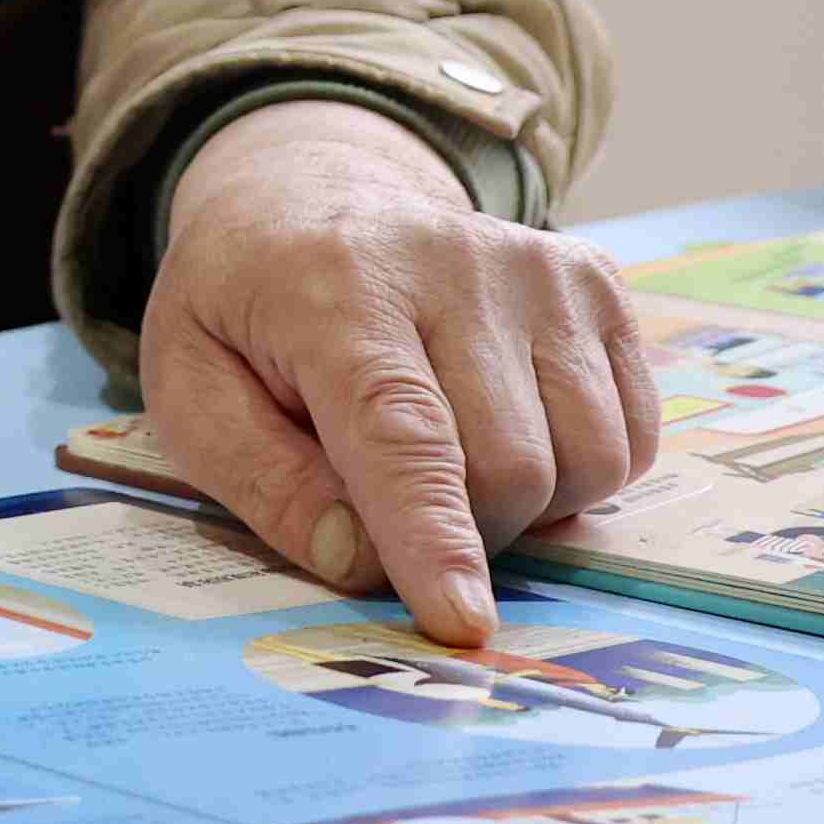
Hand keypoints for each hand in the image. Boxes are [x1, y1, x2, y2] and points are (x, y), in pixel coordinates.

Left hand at [127, 101, 653, 650]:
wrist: (311, 199)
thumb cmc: (245, 314)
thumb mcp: (191, 393)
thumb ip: (263, 483)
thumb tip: (359, 563)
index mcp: (335, 286)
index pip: (404, 433)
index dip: (434, 538)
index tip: (461, 624)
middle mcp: (456, 262)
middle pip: (508, 466)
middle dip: (464, 534)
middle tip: (398, 511)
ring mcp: (540, 267)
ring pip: (589, 459)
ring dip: (528, 507)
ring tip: (451, 461)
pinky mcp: (595, 281)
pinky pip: (632, 435)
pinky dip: (578, 472)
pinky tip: (510, 429)